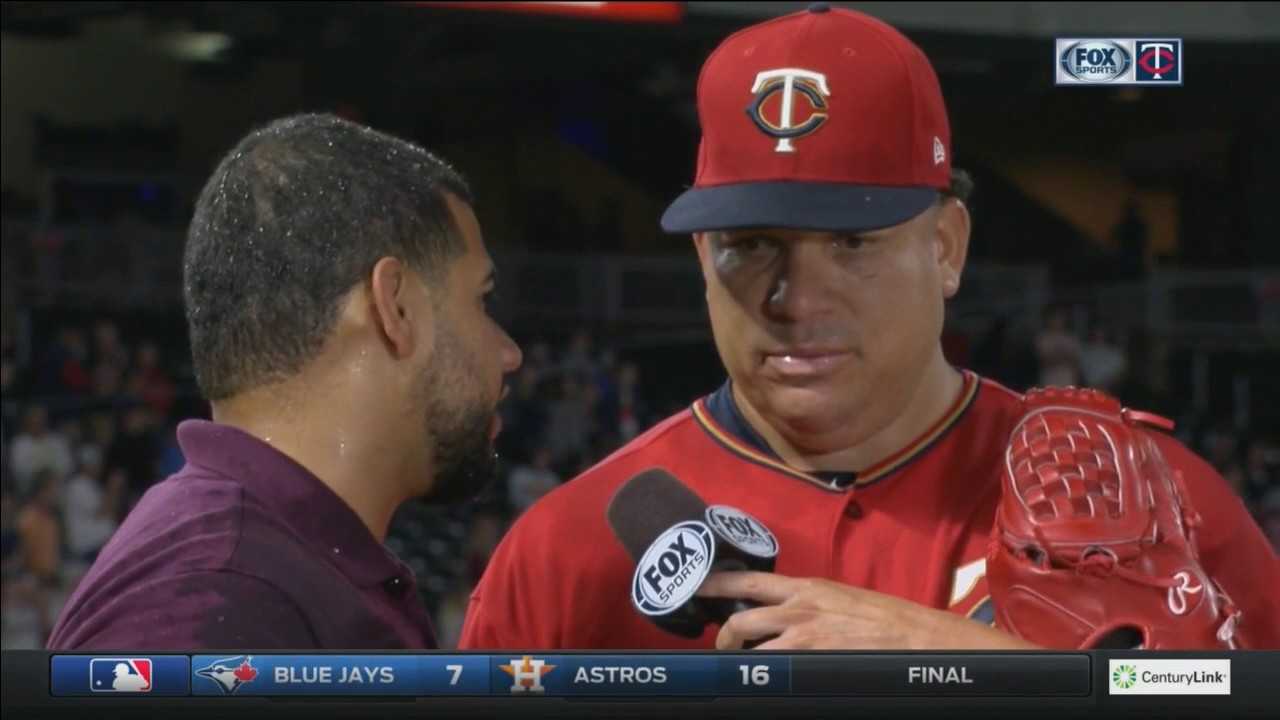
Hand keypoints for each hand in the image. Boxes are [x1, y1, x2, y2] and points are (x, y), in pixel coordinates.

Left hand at [697, 571, 1039, 650]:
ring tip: (740, 668)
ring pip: (750, 647)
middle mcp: (798, 609)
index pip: (748, 581)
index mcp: (807, 588)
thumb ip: (814, 604)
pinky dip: (763, 674)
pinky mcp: (811, 662)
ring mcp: (802, 638)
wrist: (921, 639)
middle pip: (739, 619)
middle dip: (722, 635)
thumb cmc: (889, 620)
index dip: (717, 584)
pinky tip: (768, 680)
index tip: (698, 588)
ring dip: (739, 659)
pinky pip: (772, 669)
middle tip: (720, 646)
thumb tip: (792, 615)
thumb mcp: (845, 600)